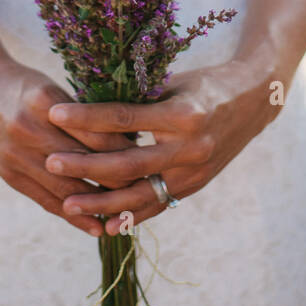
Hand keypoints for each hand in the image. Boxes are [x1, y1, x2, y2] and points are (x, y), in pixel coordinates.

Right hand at [0, 37, 135, 238]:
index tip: (150, 158)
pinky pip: (46, 201)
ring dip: (99, 203)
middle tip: (148, 188)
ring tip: (129, 212)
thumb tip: (132, 137)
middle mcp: (29, 130)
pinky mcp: (9, 175)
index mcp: (46, 102)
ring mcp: (16, 156)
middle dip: (118, 180)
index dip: (125, 150)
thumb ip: (84, 115)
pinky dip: (74, 216)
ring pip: (67, 188)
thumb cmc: (27, 84)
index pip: (94, 135)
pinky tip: (97, 227)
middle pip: (84, 164)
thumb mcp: (55, 88)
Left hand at [44, 59, 277, 235]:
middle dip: (86, 166)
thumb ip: (138, 97)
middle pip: (128, 163)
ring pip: (141, 194)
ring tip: (67, 204)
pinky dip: (131, 217)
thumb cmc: (205, 83)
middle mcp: (190, 147)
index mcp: (181, 113)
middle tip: (51, 162)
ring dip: (102, 203)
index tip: (54, 113)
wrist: (254, 100)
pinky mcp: (196, 186)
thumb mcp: (173, 81)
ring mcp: (195, 172)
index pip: (124, 118)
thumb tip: (88, 104)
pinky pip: (158, 206)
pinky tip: (104, 224)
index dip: (87, 117)